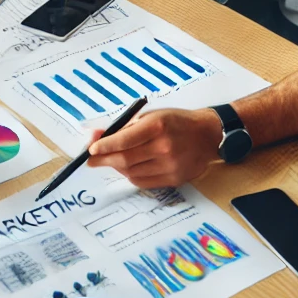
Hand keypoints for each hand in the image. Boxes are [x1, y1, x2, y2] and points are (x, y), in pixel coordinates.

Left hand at [86, 108, 222, 188]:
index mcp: (157, 126)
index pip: (124, 140)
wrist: (207, 135)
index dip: (105, 146)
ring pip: (132, 172)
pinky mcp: (174, 179)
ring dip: (117, 167)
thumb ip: (125, 126)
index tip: (91, 150)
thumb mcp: (151, 116)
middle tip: (91, 160)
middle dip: (104, 159)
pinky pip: (143, 181)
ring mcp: (170, 166)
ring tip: (110, 160)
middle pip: (125, 159)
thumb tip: (97, 136)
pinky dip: (130, 175)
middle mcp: (164, 147)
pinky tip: (127, 167)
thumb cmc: (175, 121)